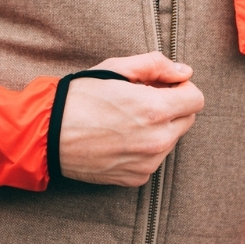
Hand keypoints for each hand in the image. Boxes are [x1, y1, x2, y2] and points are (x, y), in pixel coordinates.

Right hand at [59, 52, 203, 185]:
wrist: (48, 134)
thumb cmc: (79, 97)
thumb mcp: (115, 68)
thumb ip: (156, 65)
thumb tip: (185, 72)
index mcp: (155, 109)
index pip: (196, 99)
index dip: (181, 88)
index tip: (162, 86)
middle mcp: (157, 139)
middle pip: (187, 119)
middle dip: (171, 107)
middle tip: (140, 101)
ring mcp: (148, 162)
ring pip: (171, 140)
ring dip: (158, 128)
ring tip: (125, 120)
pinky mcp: (136, 178)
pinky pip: (154, 159)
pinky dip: (144, 148)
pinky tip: (118, 138)